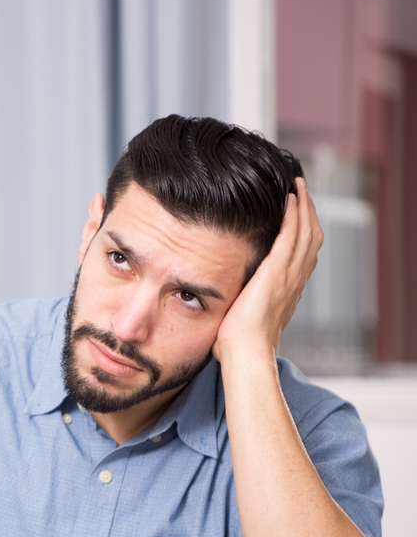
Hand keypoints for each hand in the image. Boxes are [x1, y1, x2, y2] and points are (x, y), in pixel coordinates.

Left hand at [214, 176, 322, 363]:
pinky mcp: (277, 271)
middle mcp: (294, 279)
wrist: (245, 350)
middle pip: (311, 237)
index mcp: (288, 289)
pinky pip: (291, 236)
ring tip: (297, 185)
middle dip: (308, 212)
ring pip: (306, 232)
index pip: (303, 253)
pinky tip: (289, 198)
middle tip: (301, 189)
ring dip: (303, 206)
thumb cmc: (238, 342)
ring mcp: (289, 275)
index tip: (298, 214)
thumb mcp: (243, 314)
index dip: (303, 231)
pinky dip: (293, 215)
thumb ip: (242, 300)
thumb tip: (225, 295)